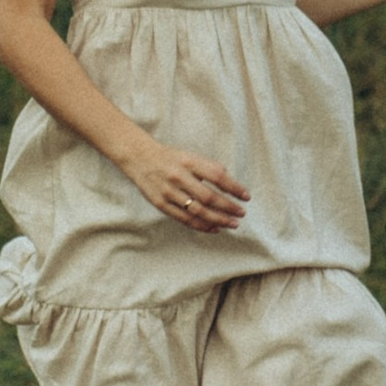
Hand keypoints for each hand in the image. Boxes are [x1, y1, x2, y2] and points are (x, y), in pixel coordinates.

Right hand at [121, 139, 249, 231]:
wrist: (139, 158)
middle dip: (228, 207)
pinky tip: (214, 228)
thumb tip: (231, 185)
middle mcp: (179, 176)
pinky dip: (201, 225)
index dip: (234, 187)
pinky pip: (184, 218)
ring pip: (197, 211)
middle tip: (241, 213)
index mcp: (189, 161)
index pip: (217, 176)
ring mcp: (168, 191)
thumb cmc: (170, 158)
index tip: (246, 196)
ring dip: (217, 220)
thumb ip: (208, 168)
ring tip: (231, 224)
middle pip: (208, 197)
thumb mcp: (190, 156)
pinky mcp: (161, 203)